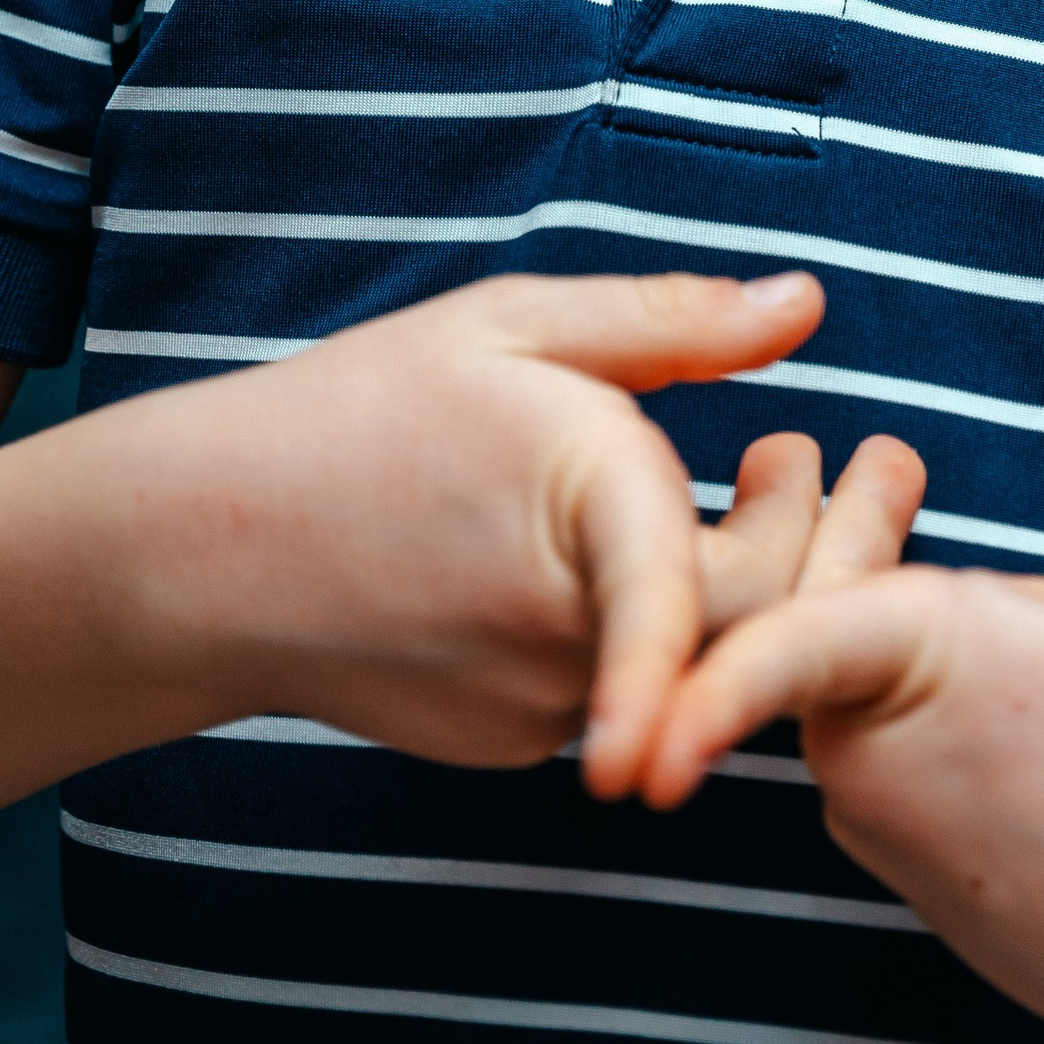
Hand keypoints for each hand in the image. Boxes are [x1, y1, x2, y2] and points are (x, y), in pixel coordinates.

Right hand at [122, 265, 842, 792]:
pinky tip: (591, 563)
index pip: (702, 581)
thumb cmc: (360, 413)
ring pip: (680, 659)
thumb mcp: (514, 325)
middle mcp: (565, 626)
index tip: (836, 577)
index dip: (780, 572)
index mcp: (579, 500)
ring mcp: (534, 702)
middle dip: (791, 544)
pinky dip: (633, 633)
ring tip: (726, 492)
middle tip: (786, 456)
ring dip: (717, 588)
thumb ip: (671, 318)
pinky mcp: (509, 742)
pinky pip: (611, 686)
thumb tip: (807, 302)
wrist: (207, 553)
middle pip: (737, 619)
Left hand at [640, 300, 1043, 1043]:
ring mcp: (871, 824)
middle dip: (861, 542)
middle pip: (820, 617)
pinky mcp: (895, 870)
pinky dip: (918, 716)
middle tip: (897, 469)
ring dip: (901, 638)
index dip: (695, 653)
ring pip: (847, 690)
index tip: (632, 673)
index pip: (772, 633)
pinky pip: (873, 758)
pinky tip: (1020, 722)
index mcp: (913, 664)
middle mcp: (861, 755)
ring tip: (995, 612)